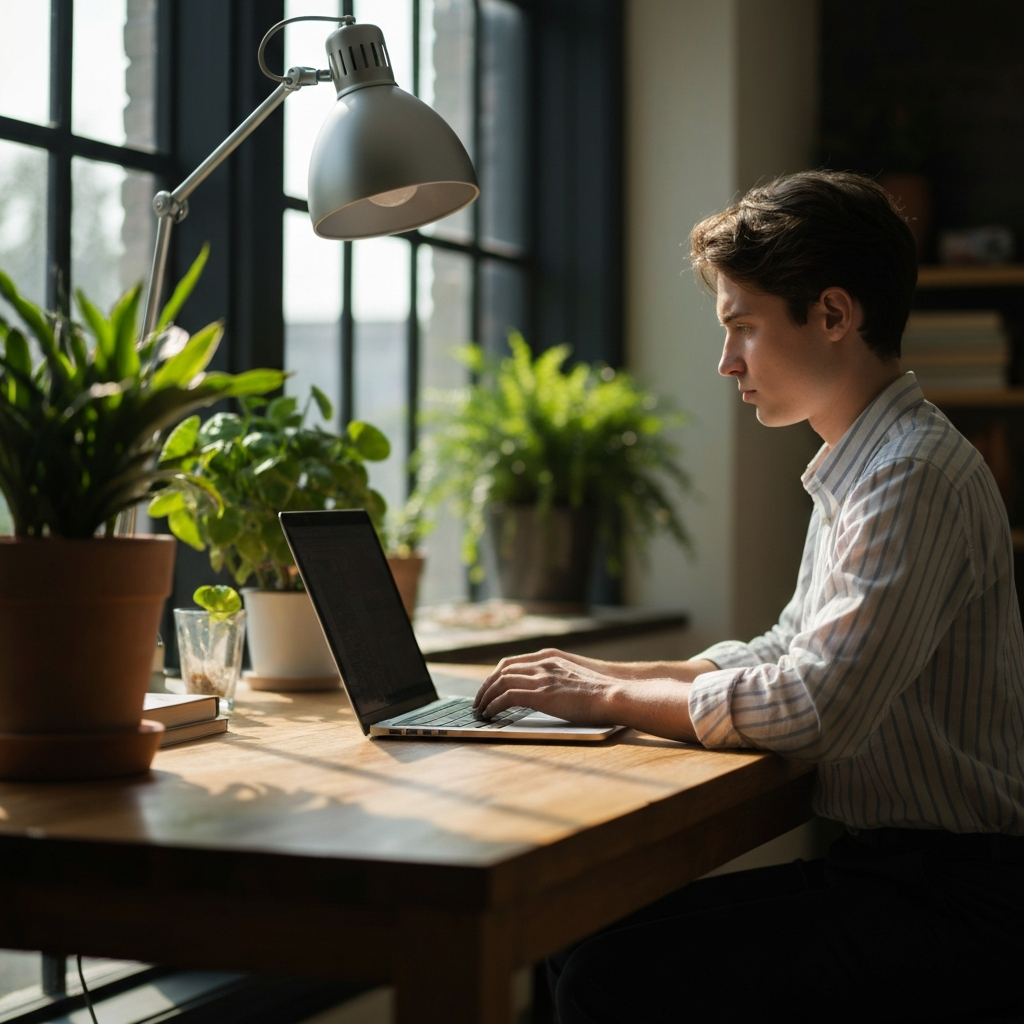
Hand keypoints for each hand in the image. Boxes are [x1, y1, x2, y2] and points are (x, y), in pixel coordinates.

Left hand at [474, 649, 621, 724]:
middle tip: (478, 700)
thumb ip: (559, 679)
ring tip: (480, 710)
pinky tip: (490, 714)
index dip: (496, 675)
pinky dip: (494, 705)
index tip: (489, 687)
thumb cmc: (602, 692)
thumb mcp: (576, 677)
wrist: (614, 694)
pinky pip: (507, 697)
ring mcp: (541, 678)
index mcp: (550, 658)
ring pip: (500, 682)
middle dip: (486, 685)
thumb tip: (550, 694)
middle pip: (502, 670)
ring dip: (485, 696)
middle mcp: (542, 664)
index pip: (512, 662)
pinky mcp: (541, 695)